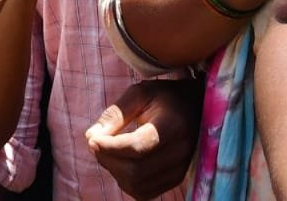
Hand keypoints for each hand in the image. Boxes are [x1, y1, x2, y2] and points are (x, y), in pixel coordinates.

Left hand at [85, 80, 201, 199]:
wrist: (196, 109)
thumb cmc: (164, 98)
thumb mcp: (140, 94)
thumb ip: (115, 114)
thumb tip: (90, 137)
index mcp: (173, 125)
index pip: (138, 147)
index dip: (110, 147)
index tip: (92, 139)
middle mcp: (181, 151)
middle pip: (135, 170)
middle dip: (108, 159)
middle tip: (97, 142)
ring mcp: (181, 169)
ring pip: (137, 185)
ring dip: (114, 171)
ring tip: (109, 150)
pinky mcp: (176, 180)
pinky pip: (144, 193)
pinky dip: (125, 181)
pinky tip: (122, 162)